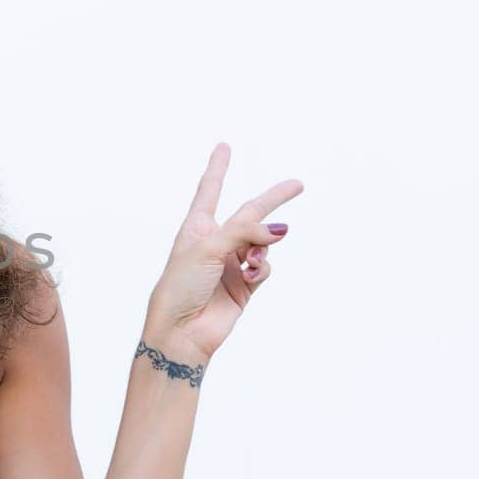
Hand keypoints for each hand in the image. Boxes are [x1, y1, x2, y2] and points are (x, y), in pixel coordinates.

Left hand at [144, 142, 302, 362]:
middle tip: (298, 184)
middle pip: (249, 214)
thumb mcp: (207, 248)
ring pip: (262, 242)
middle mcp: (216, 243)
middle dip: (273, 200)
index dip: (218, 168)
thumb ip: (244, 232)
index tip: (223, 147)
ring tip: (251, 259)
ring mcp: (232, 264)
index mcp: (196, 229)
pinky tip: (250, 274)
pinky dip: (262, 266)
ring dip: (263, 245)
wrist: (181, 332)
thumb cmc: (180, 286)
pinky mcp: (245, 286)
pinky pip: (265, 266)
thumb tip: (280, 230)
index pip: (209, 191)